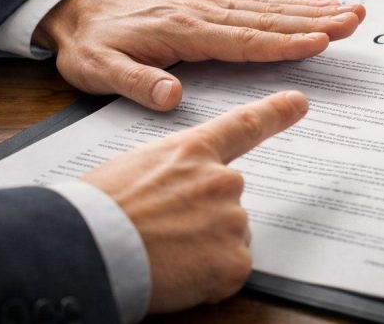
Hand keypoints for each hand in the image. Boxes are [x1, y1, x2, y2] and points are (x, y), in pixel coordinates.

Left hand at [33, 0, 363, 109]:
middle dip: (316, 20)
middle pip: (270, 19)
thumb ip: (137, 83)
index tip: (320, 42)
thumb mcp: (100, 71)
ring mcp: (212, 8)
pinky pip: (261, 7)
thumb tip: (171, 98)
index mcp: (184, 30)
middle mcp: (206, 14)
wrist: (79, 12)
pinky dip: (293, 7)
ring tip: (350, 12)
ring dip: (314, 11)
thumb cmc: (92, 45)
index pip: (245, 40)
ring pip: (272, 10)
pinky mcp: (214, 8)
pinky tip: (315, 9)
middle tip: (355, 21)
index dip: (285, 43)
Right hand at [83, 90, 307, 311]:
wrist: (85, 249)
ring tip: (161, 254)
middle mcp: (222, 179)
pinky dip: (207, 281)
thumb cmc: (96, 210)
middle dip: (204, 218)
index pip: (244, 126)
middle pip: (228, 199)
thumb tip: (179, 191)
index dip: (275, 113)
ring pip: (228, 238)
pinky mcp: (234, 261)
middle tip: (163, 233)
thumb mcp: (134, 169)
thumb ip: (173, 172)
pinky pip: (229, 273)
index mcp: (193, 151)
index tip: (299, 103)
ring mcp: (232, 219)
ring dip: (204, 251)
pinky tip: (176, 276)